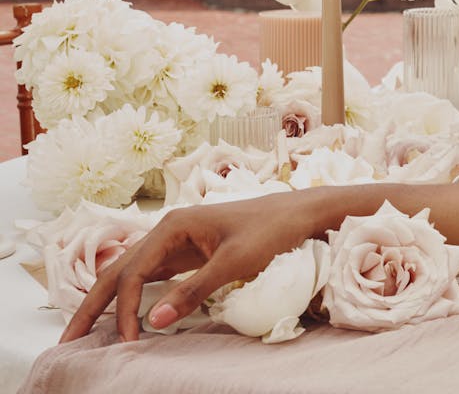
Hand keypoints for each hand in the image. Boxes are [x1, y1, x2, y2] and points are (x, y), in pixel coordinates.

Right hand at [60, 193, 315, 343]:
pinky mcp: (186, 253)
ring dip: (108, 302)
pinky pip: (150, 276)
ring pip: (130, 273)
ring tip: (83, 332)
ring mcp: (175, 241)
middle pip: (118, 271)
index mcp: (173, 226)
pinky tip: (123, 316)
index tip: (129, 341)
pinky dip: (132, 297)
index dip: (126, 309)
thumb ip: (193, 291)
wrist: (296, 214)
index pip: (133, 272)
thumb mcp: (234, 263)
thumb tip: (152, 322)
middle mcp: (166, 231)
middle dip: (92, 306)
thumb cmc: (269, 232)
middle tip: (66, 341)